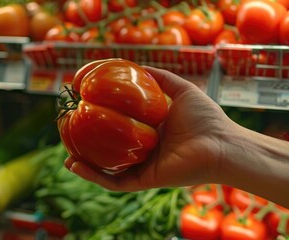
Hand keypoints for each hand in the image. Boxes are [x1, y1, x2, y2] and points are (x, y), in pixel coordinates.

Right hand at [65, 66, 236, 190]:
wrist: (222, 144)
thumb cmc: (206, 117)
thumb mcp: (180, 89)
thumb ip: (160, 77)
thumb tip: (137, 64)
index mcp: (150, 130)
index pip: (120, 127)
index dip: (102, 121)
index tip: (83, 110)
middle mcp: (144, 149)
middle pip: (110, 149)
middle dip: (89, 145)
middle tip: (70, 134)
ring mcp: (143, 166)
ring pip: (108, 168)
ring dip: (86, 164)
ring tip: (66, 154)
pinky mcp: (145, 180)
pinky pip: (115, 182)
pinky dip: (95, 176)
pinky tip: (77, 165)